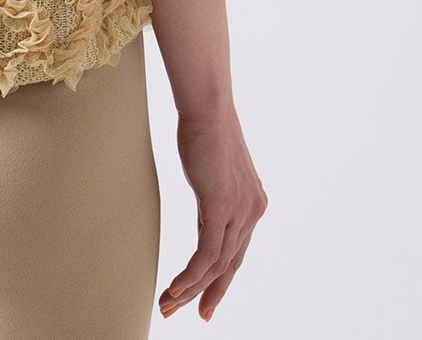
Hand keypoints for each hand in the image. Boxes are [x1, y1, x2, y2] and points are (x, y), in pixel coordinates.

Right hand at [158, 105, 267, 321]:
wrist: (208, 106)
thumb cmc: (206, 129)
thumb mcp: (214, 172)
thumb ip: (215, 197)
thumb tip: (207, 213)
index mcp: (253, 204)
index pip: (237, 253)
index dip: (221, 281)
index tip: (205, 303)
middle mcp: (252, 212)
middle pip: (229, 266)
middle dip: (206, 294)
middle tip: (185, 314)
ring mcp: (240, 211)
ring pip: (216, 265)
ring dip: (190, 289)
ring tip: (168, 304)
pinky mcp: (222, 207)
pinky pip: (207, 254)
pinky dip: (190, 276)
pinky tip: (175, 288)